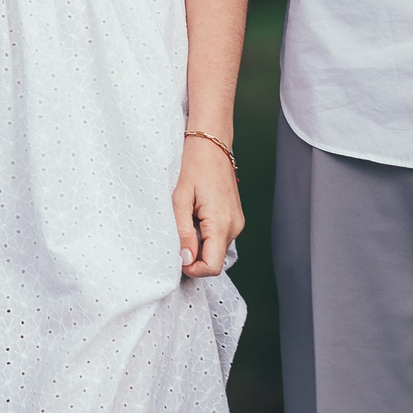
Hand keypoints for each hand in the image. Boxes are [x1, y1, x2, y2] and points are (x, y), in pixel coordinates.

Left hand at [174, 130, 242, 276]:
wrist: (211, 143)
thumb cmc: (194, 166)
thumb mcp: (180, 200)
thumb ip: (183, 232)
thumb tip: (185, 260)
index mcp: (222, 223)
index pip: (212, 266)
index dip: (192, 269)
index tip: (176, 256)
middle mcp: (235, 227)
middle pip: (214, 260)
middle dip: (193, 255)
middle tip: (177, 233)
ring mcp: (237, 222)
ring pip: (216, 249)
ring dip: (198, 243)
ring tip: (187, 218)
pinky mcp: (234, 218)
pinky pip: (219, 237)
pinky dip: (205, 234)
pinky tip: (195, 215)